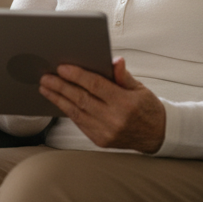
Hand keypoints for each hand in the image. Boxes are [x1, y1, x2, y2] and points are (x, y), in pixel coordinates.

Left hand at [38, 57, 165, 153]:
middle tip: (46, 77)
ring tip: (46, 88)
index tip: (62, 68)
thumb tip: (115, 61)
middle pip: (81, 99)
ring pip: (76, 112)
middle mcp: (114, 119)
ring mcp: (106, 132)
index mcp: (125, 103)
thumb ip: (123, 75)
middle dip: (61, 87)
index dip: (77, 76)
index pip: (96, 86)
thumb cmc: (147, 108)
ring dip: (58, 99)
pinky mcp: (100, 140)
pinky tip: (59, 101)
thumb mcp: (139, 88)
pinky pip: (79, 123)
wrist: (157, 135)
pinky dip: (68, 110)